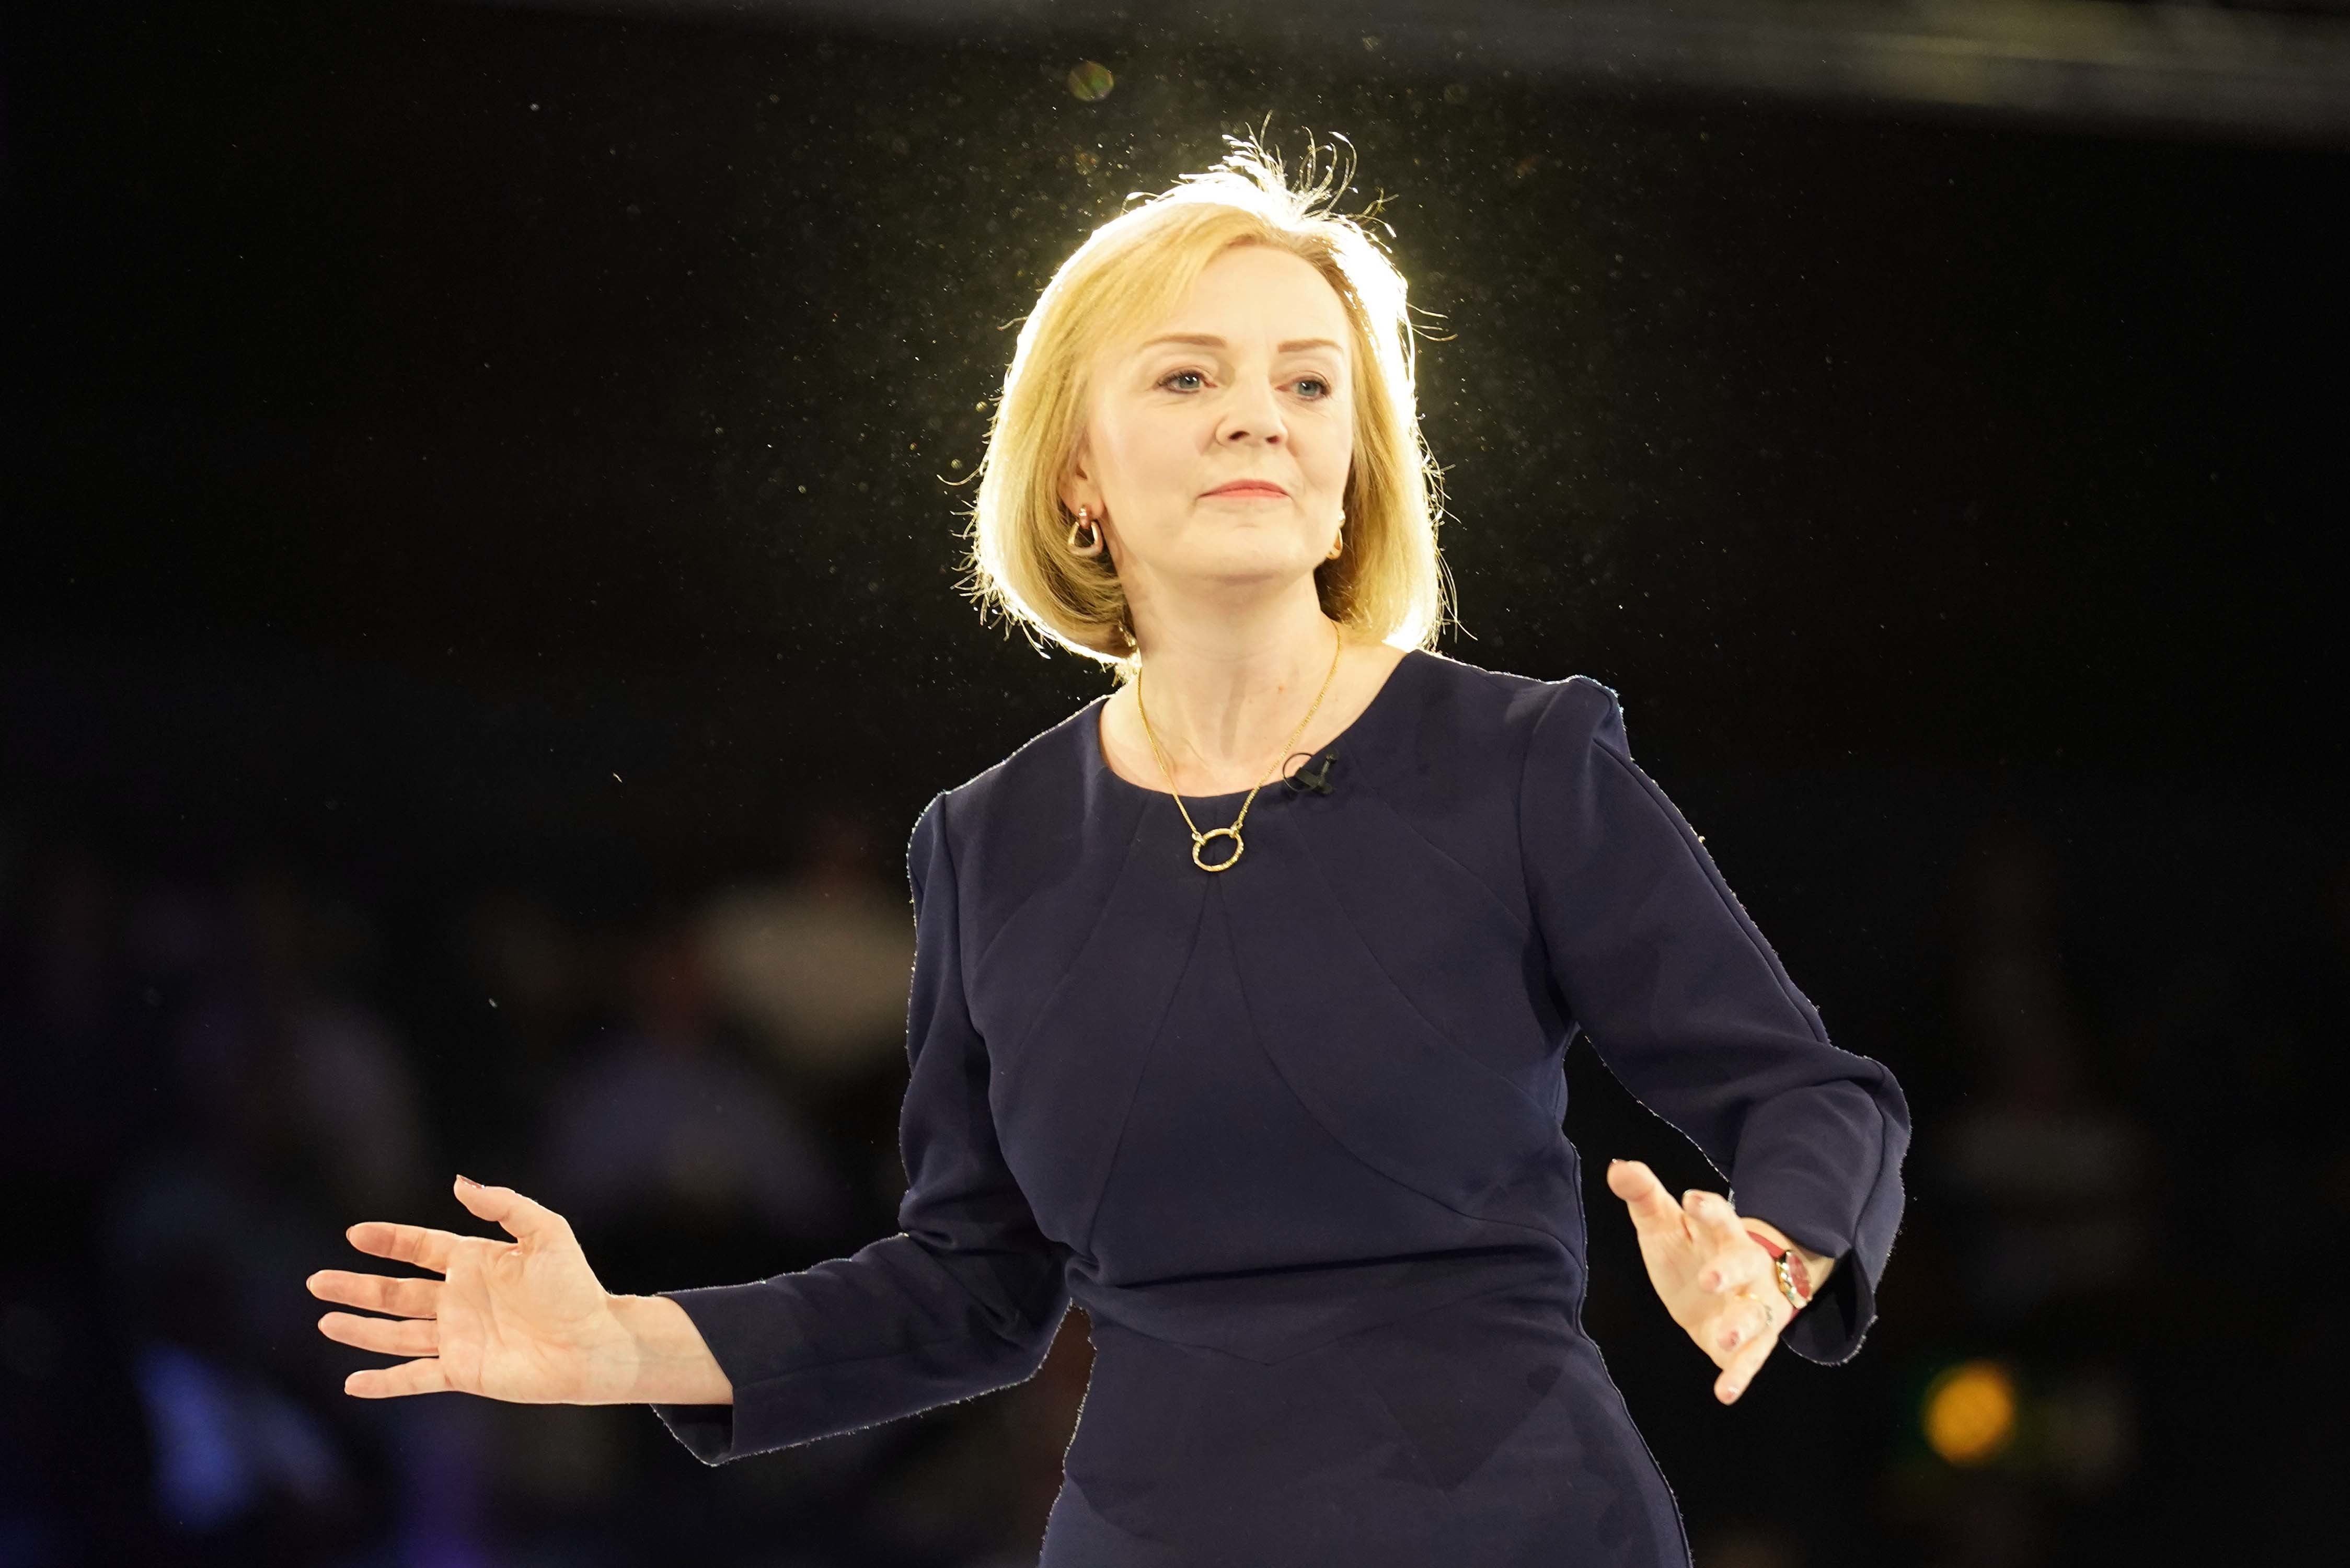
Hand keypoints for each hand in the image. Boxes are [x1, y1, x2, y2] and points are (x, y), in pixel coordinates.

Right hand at [306, 1176, 727, 1404]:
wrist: (595, 1343)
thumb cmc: (575, 1286)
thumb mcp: (547, 1233)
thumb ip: (504, 1206)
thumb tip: (458, 1182)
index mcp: (475, 1262)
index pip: (420, 1247)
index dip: (389, 1240)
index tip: (355, 1234)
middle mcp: (459, 1299)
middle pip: (396, 1292)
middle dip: (357, 1287)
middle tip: (317, 1281)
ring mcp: (458, 1337)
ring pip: (396, 1333)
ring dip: (361, 1329)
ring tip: (325, 1320)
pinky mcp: (463, 1372)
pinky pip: (415, 1378)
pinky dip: (384, 1383)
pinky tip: (352, 1383)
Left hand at [1605, 1158, 1793, 1404]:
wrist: (1726, 1286)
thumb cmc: (1691, 1250)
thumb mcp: (1664, 1222)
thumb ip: (1644, 1195)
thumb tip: (1618, 1167)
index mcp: (1721, 1232)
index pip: (1718, 1215)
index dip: (1707, 1208)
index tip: (1690, 1200)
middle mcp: (1745, 1267)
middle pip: (1743, 1263)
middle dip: (1729, 1270)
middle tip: (1710, 1279)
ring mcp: (1752, 1305)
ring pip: (1755, 1314)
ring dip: (1741, 1326)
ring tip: (1723, 1337)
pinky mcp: (1752, 1342)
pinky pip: (1751, 1358)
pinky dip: (1739, 1374)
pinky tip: (1725, 1393)